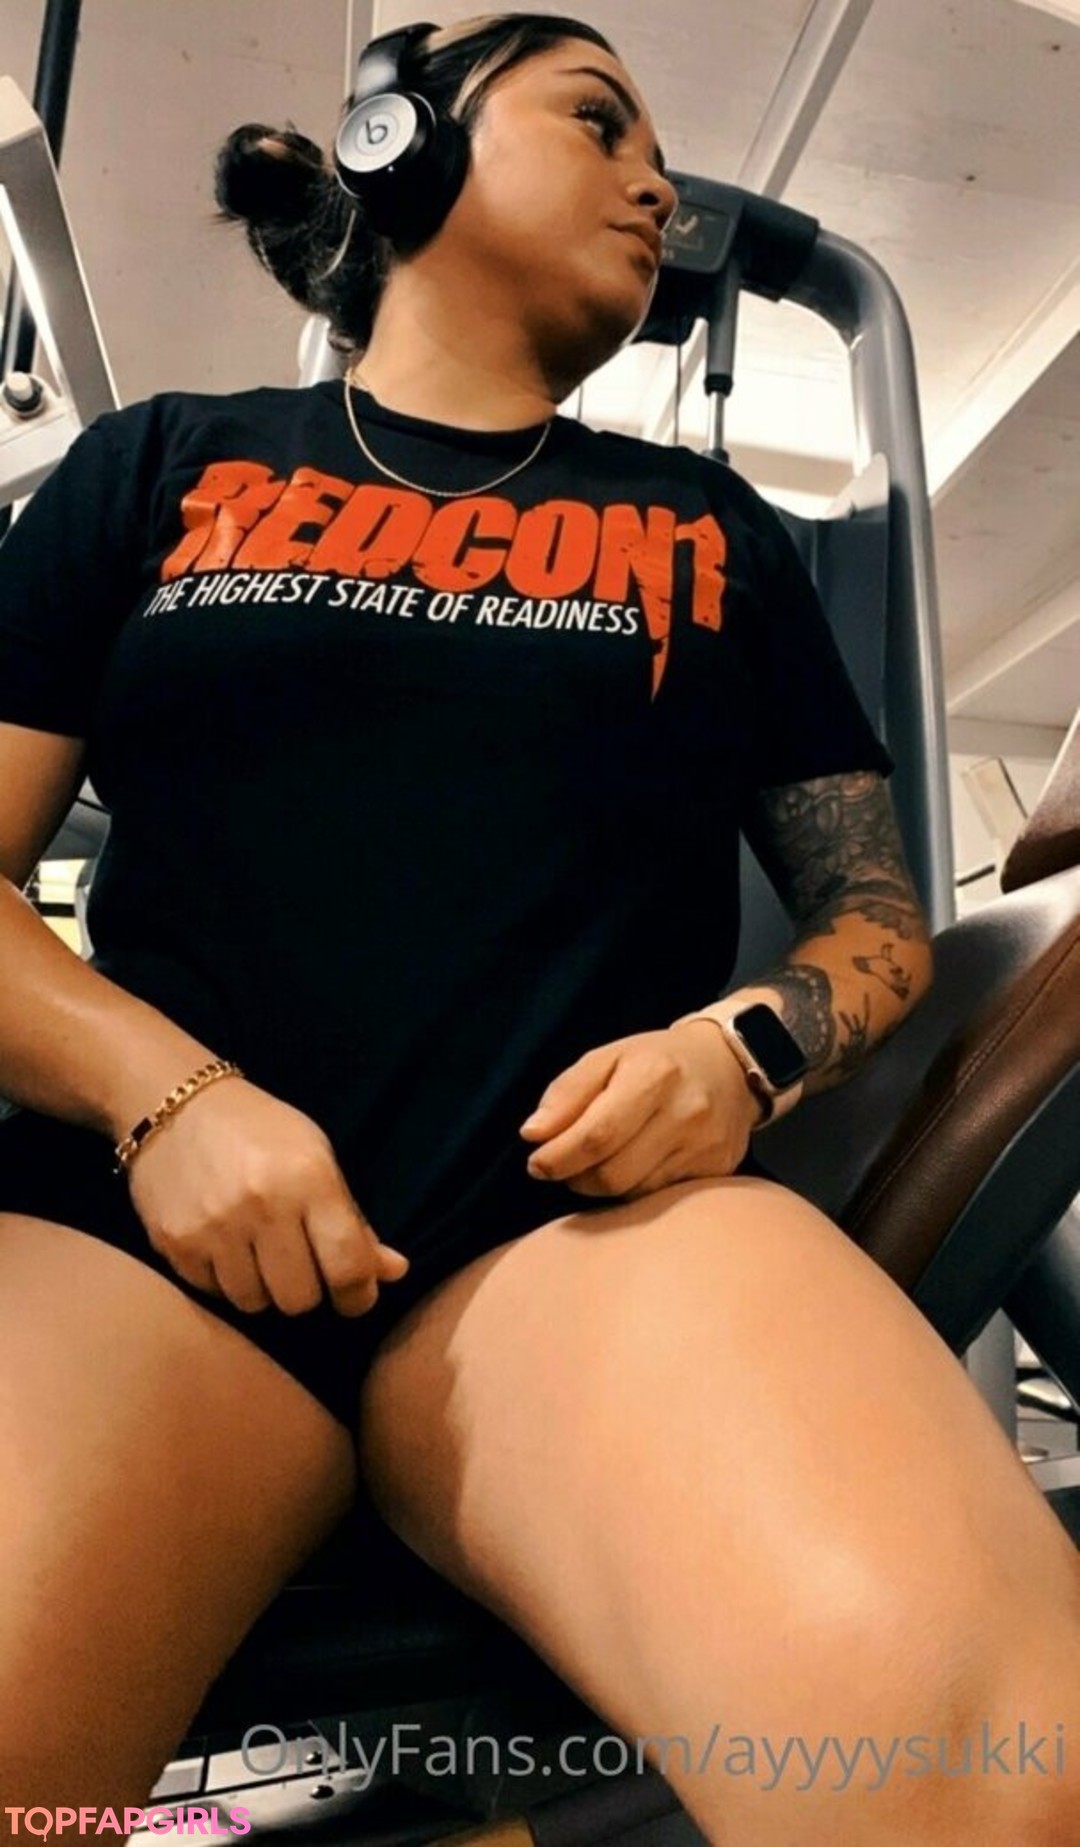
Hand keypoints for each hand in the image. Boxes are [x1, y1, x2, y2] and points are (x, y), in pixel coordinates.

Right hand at [125, 1077, 409, 1316]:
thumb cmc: (260, 1132)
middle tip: (301, 1266)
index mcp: (308, 1179)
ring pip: (254, 1303)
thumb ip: (354, 1220)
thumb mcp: (317, 1158)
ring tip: (259, 1253)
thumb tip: (394, 1273)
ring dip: (263, 1288)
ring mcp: (213, 1227)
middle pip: (299, 1300)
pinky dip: (225, 1280)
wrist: (176, 1105)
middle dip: (307, 1290)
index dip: (359, 1295)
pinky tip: (224, 1247)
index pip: (347, 1266)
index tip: (356, 1296)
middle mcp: (262, 1205)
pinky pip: (212, 1292)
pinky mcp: (174, 1243)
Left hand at [518, 1021, 762, 1200]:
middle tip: (563, 1165)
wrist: (729, 1065)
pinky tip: (629, 1167)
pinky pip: (659, 1197)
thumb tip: (533, 1134)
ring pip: (634, 1192)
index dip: (558, 1157)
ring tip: (595, 1163)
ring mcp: (705, 1147)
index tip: (537, 1162)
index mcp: (654, 1075)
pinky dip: (632, 1188)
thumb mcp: (608, 1057)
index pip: (596, 1135)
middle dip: (575, 1177)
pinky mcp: (717, 1170)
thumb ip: (566, 1093)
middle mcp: (686, 1113)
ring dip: (601, 1186)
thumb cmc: (657, 1060)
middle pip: (613, 1174)